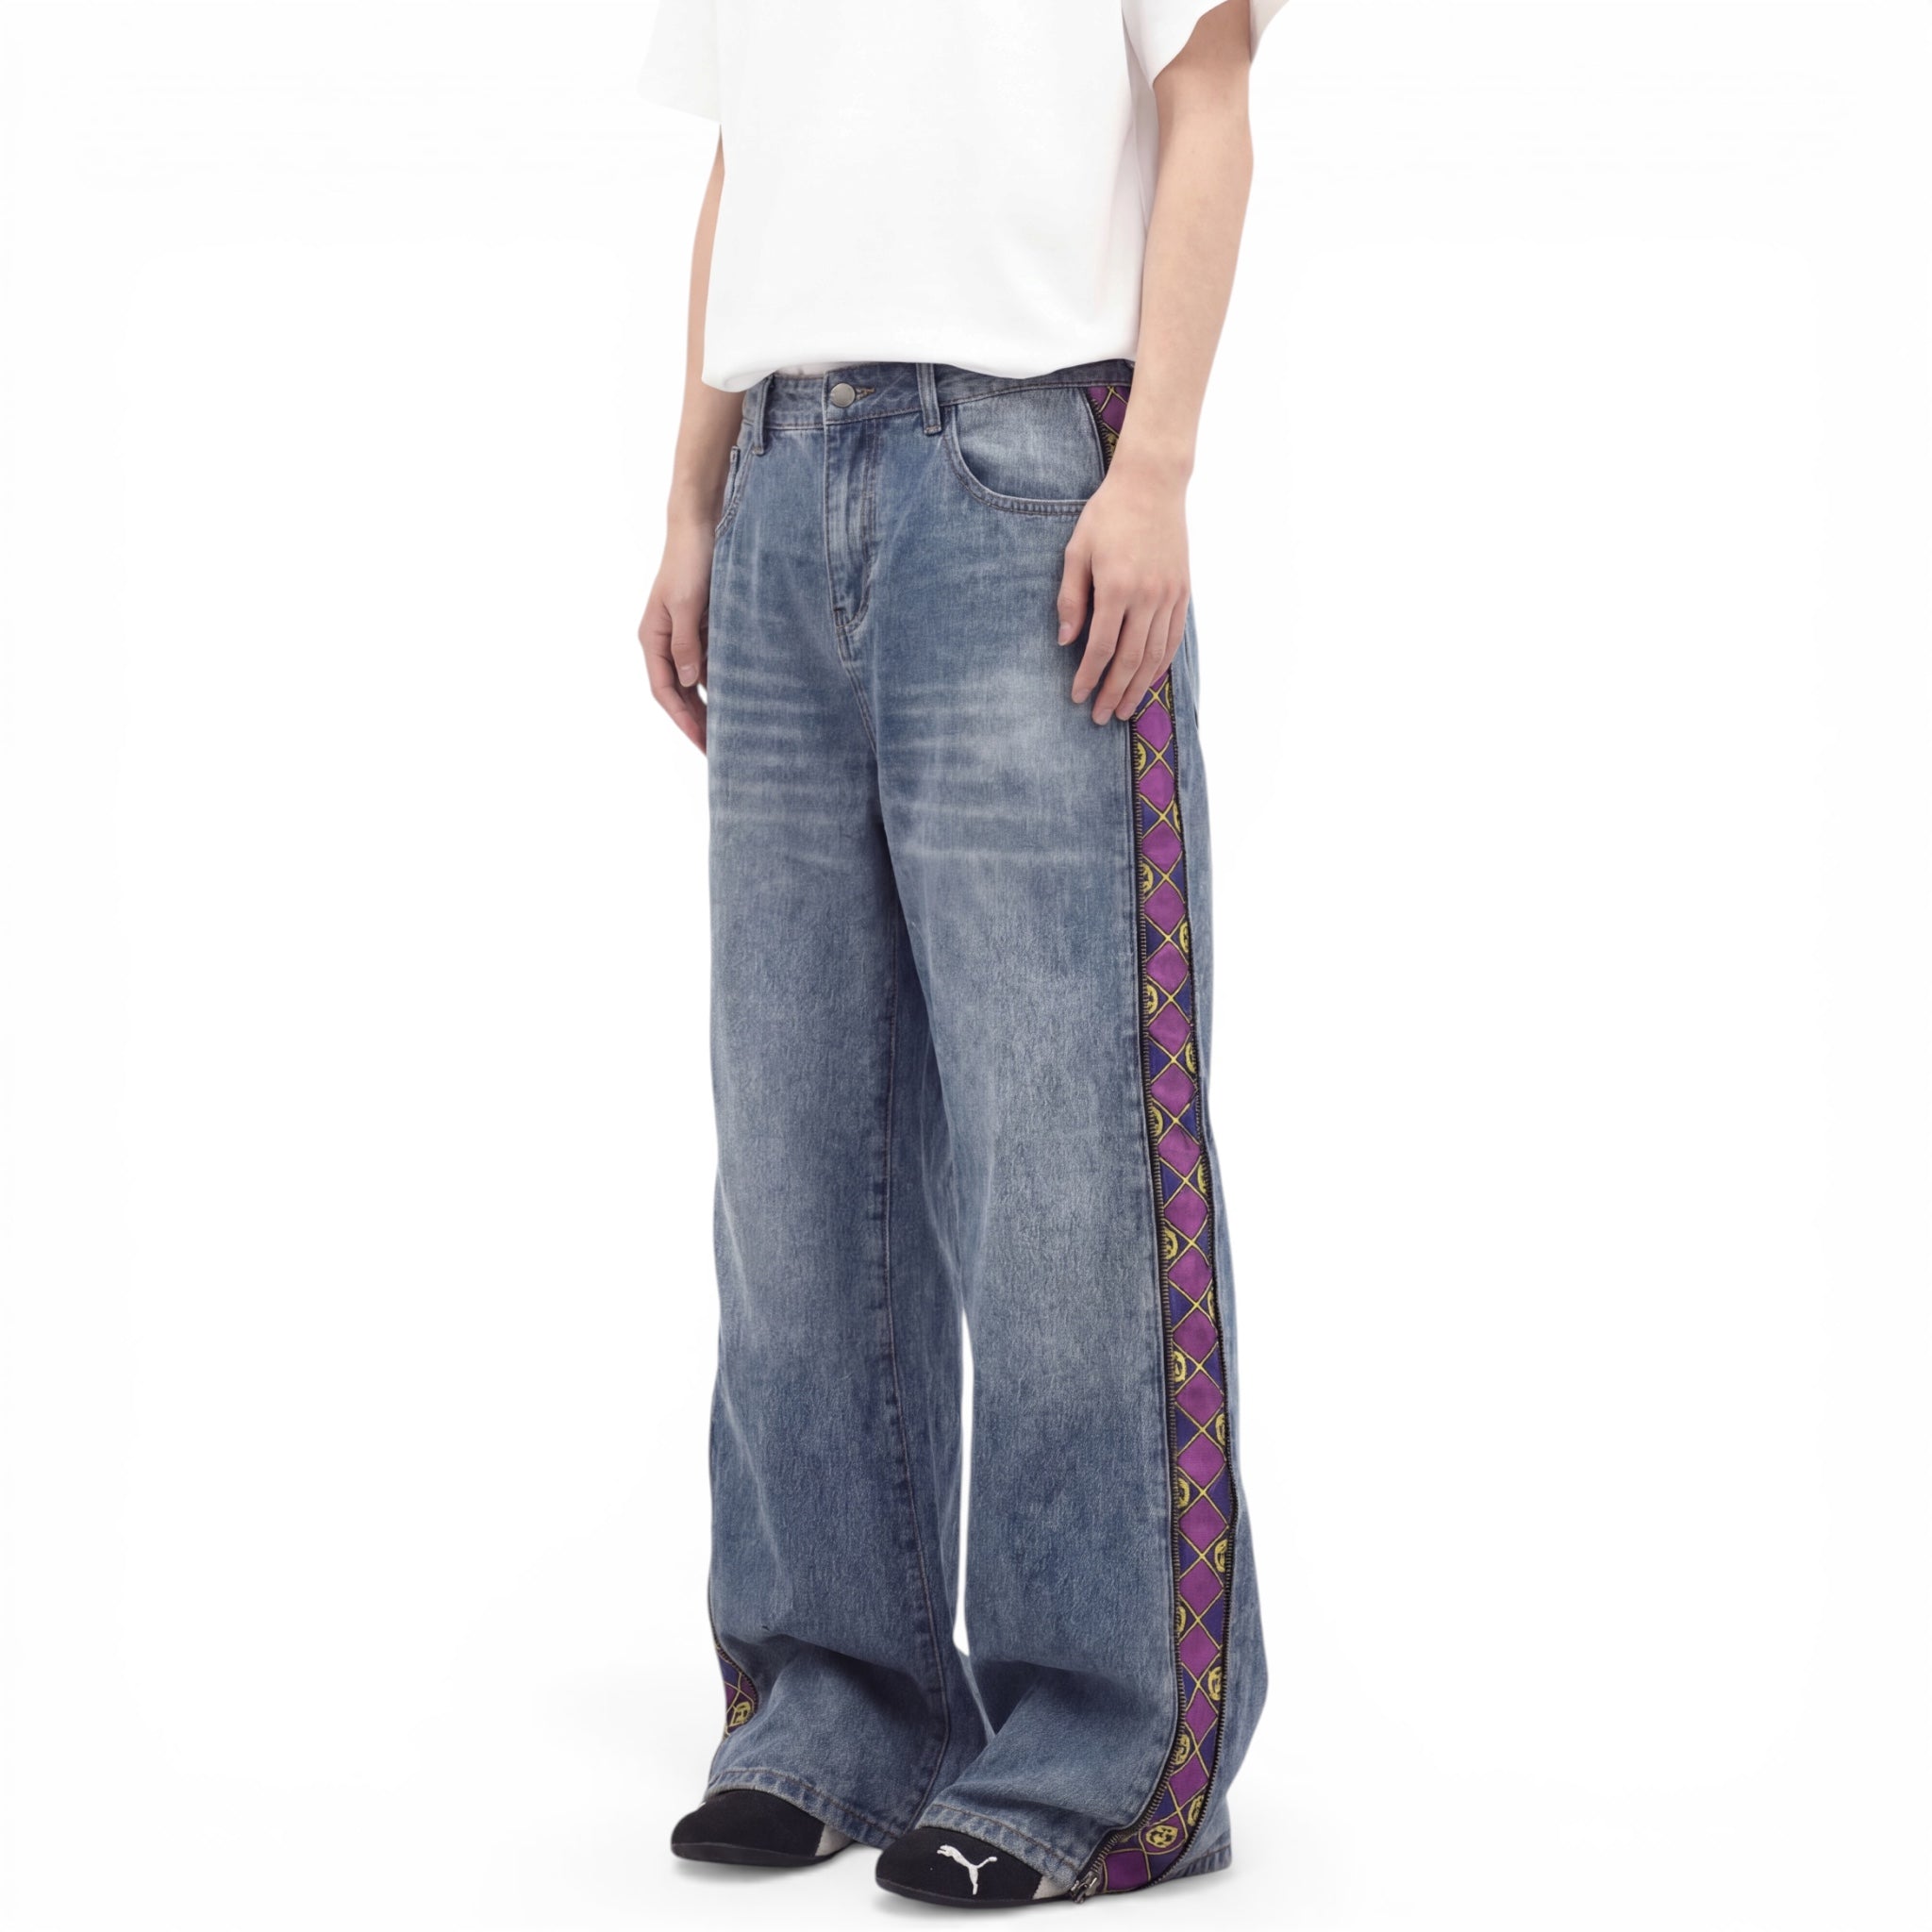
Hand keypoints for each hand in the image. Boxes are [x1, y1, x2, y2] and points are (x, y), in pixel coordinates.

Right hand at [638, 514, 715, 751]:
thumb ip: (686, 643)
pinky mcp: (704, 627)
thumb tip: (688, 681)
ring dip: (711, 704)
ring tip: (732, 730)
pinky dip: (722, 681)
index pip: (665, 689)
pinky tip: (740, 697)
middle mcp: (666, 640)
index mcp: (653, 638)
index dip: (682, 718)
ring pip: (696, 680)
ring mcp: (685, 635)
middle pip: (680, 691)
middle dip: (697, 720)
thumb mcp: (686, 604)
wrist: (702, 526)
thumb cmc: (690, 561)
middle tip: (719, 749)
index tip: (701, 742)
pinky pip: (711, 662)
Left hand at [1056, 452, 1190, 724]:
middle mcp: (1147, 596)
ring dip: (1139, 687)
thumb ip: (1071, 598)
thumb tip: (1066, 641)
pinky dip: (1161, 665)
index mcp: (1117, 587)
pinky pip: (1173, 639)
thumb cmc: (1106, 515)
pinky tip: (1149, 681)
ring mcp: (1169, 596)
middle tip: (1101, 717)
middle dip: (1113, 692)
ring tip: (1125, 709)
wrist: (1152, 485)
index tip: (1078, 697)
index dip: (1088, 677)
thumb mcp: (1076, 550)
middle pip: (1130, 660)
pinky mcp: (1182, 592)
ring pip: (1155, 655)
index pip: (1101, 648)